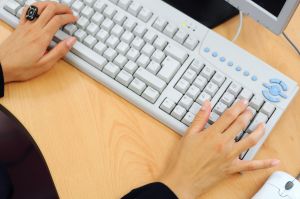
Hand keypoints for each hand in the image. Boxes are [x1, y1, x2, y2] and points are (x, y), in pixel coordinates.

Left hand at [0, 2, 76, 82]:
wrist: (1, 67)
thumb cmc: (22, 68)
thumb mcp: (45, 64)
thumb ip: (60, 51)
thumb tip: (72, 41)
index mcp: (42, 38)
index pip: (58, 20)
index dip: (69, 17)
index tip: (74, 19)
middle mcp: (33, 29)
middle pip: (50, 9)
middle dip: (62, 8)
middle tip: (69, 12)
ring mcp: (25, 26)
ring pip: (39, 6)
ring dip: (50, 4)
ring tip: (57, 8)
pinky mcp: (19, 27)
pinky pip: (27, 11)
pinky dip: (36, 7)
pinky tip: (40, 10)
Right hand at [159, 100, 279, 198]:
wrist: (182, 179)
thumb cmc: (183, 159)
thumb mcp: (189, 135)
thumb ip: (200, 118)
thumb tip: (206, 104)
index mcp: (212, 134)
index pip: (229, 116)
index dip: (238, 107)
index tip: (243, 102)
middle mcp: (223, 143)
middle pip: (241, 125)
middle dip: (248, 115)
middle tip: (251, 110)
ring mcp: (230, 156)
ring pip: (250, 141)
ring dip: (258, 131)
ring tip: (262, 124)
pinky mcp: (232, 168)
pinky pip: (251, 166)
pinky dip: (264, 164)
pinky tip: (273, 161)